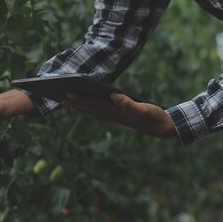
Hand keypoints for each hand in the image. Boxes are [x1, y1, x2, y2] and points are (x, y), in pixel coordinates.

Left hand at [61, 93, 176, 138]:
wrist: (162, 127)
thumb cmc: (154, 116)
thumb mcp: (144, 108)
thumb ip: (129, 103)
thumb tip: (114, 96)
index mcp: (117, 112)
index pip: (94, 104)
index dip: (81, 99)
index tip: (68, 95)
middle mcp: (113, 115)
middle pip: (91, 108)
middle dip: (76, 103)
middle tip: (60, 98)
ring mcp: (116, 116)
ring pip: (94, 111)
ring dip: (80, 107)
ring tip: (68, 103)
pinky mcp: (120, 116)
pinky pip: (101, 112)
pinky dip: (91, 109)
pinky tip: (87, 106)